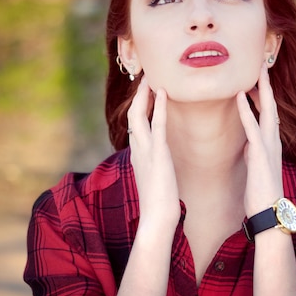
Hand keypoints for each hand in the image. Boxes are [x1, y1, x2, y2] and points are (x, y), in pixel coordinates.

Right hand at [127, 77, 179, 232]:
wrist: (156, 218)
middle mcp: (137, 150)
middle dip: (138, 95)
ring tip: (151, 77)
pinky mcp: (158, 155)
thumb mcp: (155, 179)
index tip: (145, 92)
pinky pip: (158, 125)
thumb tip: (159, 164)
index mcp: (137, 155)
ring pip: (139, 115)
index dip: (138, 107)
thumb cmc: (159, 203)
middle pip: (132, 115)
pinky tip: (163, 92)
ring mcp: (146, 151)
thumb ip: (155, 167)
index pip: (134, 125)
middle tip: (145, 77)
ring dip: (145, 95)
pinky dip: (160, 107)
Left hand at [236, 63, 283, 217]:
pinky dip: (246, 110)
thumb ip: (254, 155)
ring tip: (256, 71)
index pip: (268, 115)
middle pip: (271, 106)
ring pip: (266, 111)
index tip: (257, 79)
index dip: (264, 96)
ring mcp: (268, 146)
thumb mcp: (256, 170)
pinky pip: (252, 127)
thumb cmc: (261, 195)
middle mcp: (273, 142)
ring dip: (261, 90)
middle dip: (267, 85)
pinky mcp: (260, 154)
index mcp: (271, 146)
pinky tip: (239, 95)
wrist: (269, 213)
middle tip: (261, 65)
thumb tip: (249, 147)